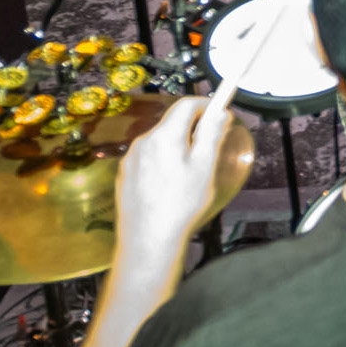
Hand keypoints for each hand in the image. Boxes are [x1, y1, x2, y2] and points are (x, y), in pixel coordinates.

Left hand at [112, 93, 234, 276]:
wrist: (148, 241)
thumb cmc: (179, 206)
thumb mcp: (204, 167)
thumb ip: (212, 135)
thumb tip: (220, 113)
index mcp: (164, 136)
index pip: (186, 105)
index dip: (206, 105)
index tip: (220, 113)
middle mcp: (143, 142)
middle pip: (173, 123)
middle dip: (193, 129)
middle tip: (210, 148)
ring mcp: (131, 159)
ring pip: (160, 141)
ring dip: (177, 146)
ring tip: (190, 173)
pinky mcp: (125, 175)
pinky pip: (149, 157)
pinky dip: (163, 161)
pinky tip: (171, 185)